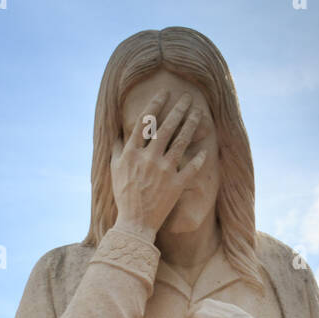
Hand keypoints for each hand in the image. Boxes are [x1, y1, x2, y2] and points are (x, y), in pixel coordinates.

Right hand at [111, 90, 206, 241]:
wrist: (134, 224)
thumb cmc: (124, 196)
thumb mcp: (114, 170)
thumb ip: (117, 148)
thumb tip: (119, 132)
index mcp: (132, 152)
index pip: (145, 122)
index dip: (156, 105)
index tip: (165, 93)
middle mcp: (149, 158)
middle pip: (166, 127)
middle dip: (178, 109)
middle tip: (188, 97)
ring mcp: (163, 171)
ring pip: (180, 142)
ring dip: (191, 125)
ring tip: (199, 113)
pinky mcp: (176, 185)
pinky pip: (191, 168)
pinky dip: (198, 159)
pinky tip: (204, 149)